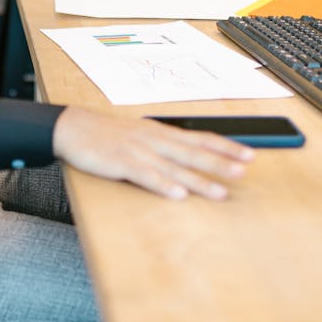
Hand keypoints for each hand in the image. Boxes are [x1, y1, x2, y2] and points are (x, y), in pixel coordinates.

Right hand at [52, 107, 253, 199]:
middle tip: (244, 171)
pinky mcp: (121, 163)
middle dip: (220, 163)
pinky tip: (177, 194)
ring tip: (220, 192)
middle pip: (193, 153)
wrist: (73, 127)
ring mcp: (138, 151)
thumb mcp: (140, 133)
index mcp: (160, 133)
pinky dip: (162, 185)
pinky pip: (145, 176)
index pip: (199, 138)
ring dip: (199, 180)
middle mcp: (154, 140)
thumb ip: (164, 143)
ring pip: (174, 168)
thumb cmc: (107, 134)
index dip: (225, 147)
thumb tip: (190, 154)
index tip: (248, 155)